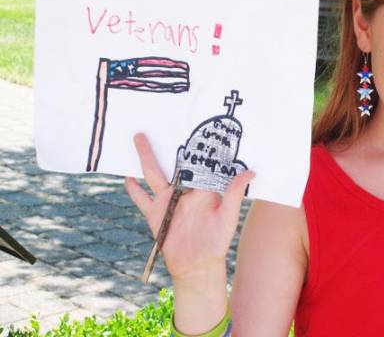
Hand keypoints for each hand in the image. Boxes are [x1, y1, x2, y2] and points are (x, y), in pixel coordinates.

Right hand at [125, 133, 254, 282]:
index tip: (194, 126)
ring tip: (139, 138)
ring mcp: (167, 202)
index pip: (197, 163)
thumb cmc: (217, 241)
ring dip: (145, 157)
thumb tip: (250, 171)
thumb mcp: (228, 216)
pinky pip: (141, 199)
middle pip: (171, 163)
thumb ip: (235, 193)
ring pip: (153, 174)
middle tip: (160, 125)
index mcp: (200, 189)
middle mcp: (183, 192)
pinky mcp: (154, 215)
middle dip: (165, 146)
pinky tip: (126, 178)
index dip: (196, 147)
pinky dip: (133, 190)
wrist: (198, 266)